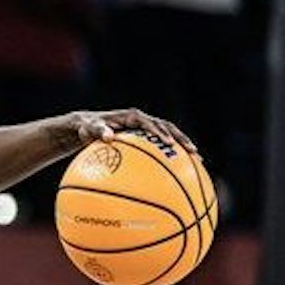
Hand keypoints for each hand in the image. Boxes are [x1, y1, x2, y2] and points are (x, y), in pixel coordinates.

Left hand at [64, 109, 194, 153]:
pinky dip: (172, 152)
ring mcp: (145, 128)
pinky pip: (162, 144)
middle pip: (167, 127)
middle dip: (180, 138)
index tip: (168, 143)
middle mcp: (142, 120)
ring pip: (169, 134)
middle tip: (192, 151)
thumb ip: (98, 130)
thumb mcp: (89, 128)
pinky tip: (182, 168)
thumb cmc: (87, 127)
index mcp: (131, 116)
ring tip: (197, 158)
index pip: (150, 123)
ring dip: (182, 144)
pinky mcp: (145, 136)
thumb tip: (108, 137)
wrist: (87, 126)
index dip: (159, 132)